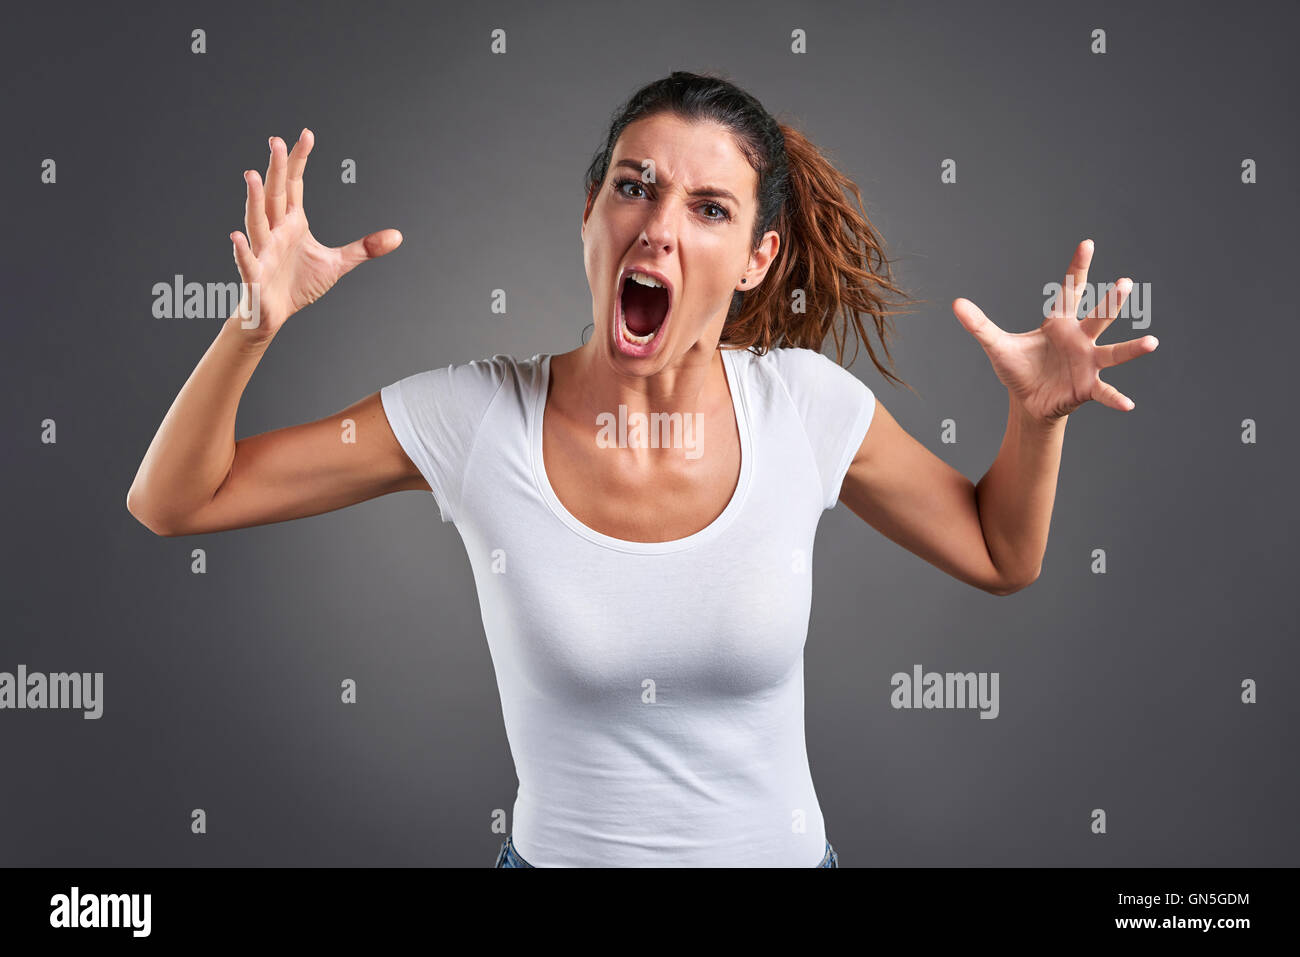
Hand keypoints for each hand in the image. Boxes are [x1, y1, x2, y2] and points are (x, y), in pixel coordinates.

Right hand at [229, 129, 401, 338]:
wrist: (273, 313)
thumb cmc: (298, 284)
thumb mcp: (337, 264)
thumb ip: (364, 248)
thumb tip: (398, 236)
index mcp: (292, 223)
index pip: (294, 185)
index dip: (298, 161)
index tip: (306, 135)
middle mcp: (275, 231)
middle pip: (274, 194)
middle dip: (275, 168)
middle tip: (276, 140)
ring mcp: (263, 251)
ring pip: (256, 221)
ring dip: (253, 199)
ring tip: (252, 175)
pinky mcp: (255, 276)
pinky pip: (248, 261)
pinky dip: (242, 251)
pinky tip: (237, 238)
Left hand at [951, 239, 1157, 420]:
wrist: (1028, 401)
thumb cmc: (1019, 369)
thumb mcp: (996, 346)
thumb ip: (980, 325)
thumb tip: (955, 303)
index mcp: (1059, 323)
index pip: (1069, 290)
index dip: (1077, 267)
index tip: (1087, 243)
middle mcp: (1079, 338)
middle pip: (1097, 317)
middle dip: (1110, 302)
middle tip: (1126, 283)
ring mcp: (1087, 362)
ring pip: (1112, 351)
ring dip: (1132, 348)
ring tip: (1152, 342)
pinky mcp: (1087, 387)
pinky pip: (1104, 392)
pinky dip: (1115, 398)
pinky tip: (1128, 405)